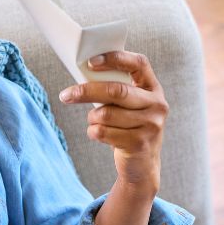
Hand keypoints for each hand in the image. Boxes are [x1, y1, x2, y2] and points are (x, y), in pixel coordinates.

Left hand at [59, 51, 166, 193]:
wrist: (143, 165)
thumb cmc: (129, 127)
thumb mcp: (130, 105)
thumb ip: (117, 89)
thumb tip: (83, 72)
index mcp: (153, 88)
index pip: (139, 63)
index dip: (115, 59)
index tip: (91, 62)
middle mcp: (157, 104)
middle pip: (117, 91)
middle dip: (87, 91)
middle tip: (66, 95)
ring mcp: (151, 125)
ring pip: (107, 114)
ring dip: (92, 118)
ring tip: (94, 121)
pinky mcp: (140, 143)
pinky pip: (104, 133)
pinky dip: (94, 132)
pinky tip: (98, 134)